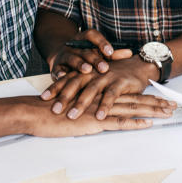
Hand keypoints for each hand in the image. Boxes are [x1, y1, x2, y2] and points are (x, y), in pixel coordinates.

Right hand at [26, 93, 175, 137]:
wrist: (36, 111)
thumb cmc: (53, 109)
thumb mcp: (75, 103)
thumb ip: (89, 104)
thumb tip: (100, 110)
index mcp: (101, 94)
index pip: (129, 95)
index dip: (147, 96)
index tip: (162, 98)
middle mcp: (104, 98)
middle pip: (136, 100)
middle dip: (157, 103)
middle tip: (174, 105)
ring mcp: (101, 109)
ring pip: (132, 108)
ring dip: (152, 110)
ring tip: (168, 112)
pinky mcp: (95, 121)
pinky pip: (119, 122)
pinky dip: (134, 123)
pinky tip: (147, 123)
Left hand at [40, 56, 156, 119]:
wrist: (139, 66)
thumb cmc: (115, 74)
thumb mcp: (96, 77)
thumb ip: (83, 86)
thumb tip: (63, 99)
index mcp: (87, 71)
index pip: (68, 78)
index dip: (55, 87)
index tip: (42, 98)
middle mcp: (95, 73)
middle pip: (76, 83)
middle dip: (64, 96)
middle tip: (54, 109)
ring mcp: (108, 77)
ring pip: (92, 89)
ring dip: (81, 102)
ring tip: (72, 115)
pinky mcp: (121, 82)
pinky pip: (111, 95)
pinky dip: (105, 106)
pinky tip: (99, 116)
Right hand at [47, 29, 132, 77]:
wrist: (61, 55)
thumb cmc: (87, 55)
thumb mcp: (98, 52)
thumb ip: (113, 54)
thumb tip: (130, 53)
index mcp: (85, 39)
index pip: (92, 36)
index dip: (101, 43)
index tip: (111, 52)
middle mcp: (74, 46)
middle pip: (85, 51)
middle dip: (95, 59)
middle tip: (105, 68)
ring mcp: (64, 56)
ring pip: (72, 59)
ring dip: (79, 64)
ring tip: (87, 70)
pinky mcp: (56, 67)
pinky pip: (57, 70)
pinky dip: (59, 74)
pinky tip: (63, 77)